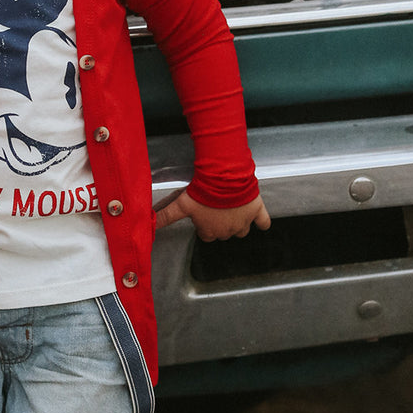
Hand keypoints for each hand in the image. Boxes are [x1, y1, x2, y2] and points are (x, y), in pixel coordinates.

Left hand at [154, 189, 270, 240]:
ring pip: (241, 231)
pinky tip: (260, 222)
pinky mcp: (256, 211)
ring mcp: (243, 222)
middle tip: (214, 209)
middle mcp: (227, 230)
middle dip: (219, 224)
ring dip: (237, 224)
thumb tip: (148, 225)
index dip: (203, 225)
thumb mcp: (180, 204)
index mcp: (210, 231)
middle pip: (223, 233)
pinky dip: (262, 222)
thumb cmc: (202, 192)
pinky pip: (263, 222)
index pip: (206, 235)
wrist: (224, 178)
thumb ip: (165, 216)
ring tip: (231, 211)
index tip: (202, 215)